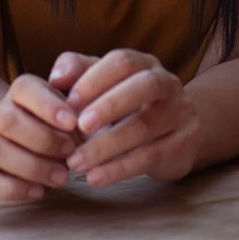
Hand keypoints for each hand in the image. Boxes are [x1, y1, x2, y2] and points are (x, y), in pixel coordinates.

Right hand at [0, 73, 81, 201]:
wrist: (57, 138)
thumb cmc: (74, 113)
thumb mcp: (84, 88)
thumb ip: (78, 71)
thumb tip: (59, 76)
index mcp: (24, 89)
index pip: (23, 88)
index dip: (46, 105)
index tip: (72, 122)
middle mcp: (2, 113)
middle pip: (6, 121)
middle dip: (41, 139)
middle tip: (70, 151)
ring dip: (30, 166)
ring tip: (62, 176)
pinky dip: (12, 189)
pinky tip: (39, 191)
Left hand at [55, 48, 199, 187]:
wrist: (175, 132)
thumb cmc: (127, 105)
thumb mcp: (105, 85)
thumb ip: (79, 73)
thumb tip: (55, 77)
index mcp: (145, 64)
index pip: (123, 62)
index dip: (95, 79)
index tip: (68, 103)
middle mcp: (168, 84)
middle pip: (144, 86)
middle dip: (109, 105)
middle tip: (79, 127)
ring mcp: (180, 114)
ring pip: (145, 126)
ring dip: (106, 145)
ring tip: (76, 162)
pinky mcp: (183, 145)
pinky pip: (151, 156)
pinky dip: (119, 169)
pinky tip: (95, 177)